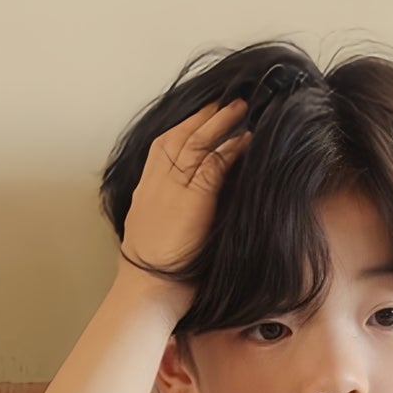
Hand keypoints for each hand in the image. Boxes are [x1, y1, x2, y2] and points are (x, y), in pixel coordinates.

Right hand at [118, 97, 249, 292]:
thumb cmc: (157, 276)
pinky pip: (214, 163)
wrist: (147, 293)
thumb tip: (190, 209)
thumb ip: (170, 214)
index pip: (162, 148)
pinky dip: (231, 148)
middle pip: (178, 136)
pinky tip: (247, 138)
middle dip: (202, 115)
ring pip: (197, 143)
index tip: (201, 117)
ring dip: (220, 122)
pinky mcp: (193, 198)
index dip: (183, 127)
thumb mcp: (157, 236)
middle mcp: (155, 183)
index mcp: (145, 192)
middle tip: (224, 99)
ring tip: (241, 108)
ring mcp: (173, 188)